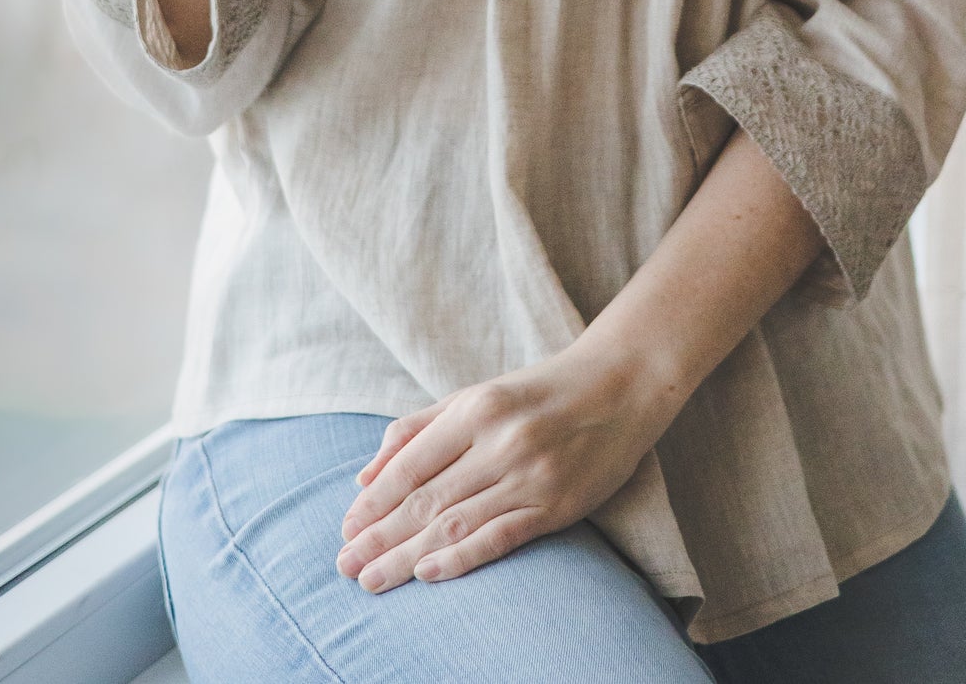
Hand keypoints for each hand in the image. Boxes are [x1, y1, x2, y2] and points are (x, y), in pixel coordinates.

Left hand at [335, 342, 673, 592]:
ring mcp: (530, 474)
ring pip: (456, 524)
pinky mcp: (556, 504)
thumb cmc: (539, 391)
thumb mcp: (478, 394)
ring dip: (408, 557)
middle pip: (426, 501)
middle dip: (380, 537)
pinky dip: (461, 559)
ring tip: (373, 579)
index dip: (375, 502)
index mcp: (477, 408)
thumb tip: (366, 476)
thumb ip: (420, 429)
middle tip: (345, 567)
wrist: (620, 386)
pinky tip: (428, 575)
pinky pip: (500, 537)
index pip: (411, 465)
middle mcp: (500, 441)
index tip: (346, 530)